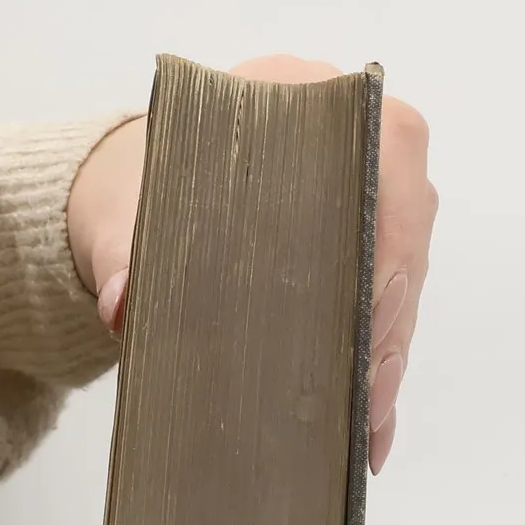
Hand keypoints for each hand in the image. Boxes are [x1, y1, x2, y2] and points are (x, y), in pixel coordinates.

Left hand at [67, 55, 437, 473]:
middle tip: (367, 394)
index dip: (388, 233)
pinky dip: (375, 365)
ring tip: (367, 424)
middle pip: (402, 228)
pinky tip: (366, 427)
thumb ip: (123, 251)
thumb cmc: (136, 191)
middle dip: (389, 318)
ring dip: (388, 352)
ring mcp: (362, 196)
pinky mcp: (360, 250)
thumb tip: (126, 302)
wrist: (129, 200)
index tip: (373, 307)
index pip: (378, 154)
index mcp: (299, 97)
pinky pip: (387, 307)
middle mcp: (347, 140)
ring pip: (404, 277)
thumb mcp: (120, 216)